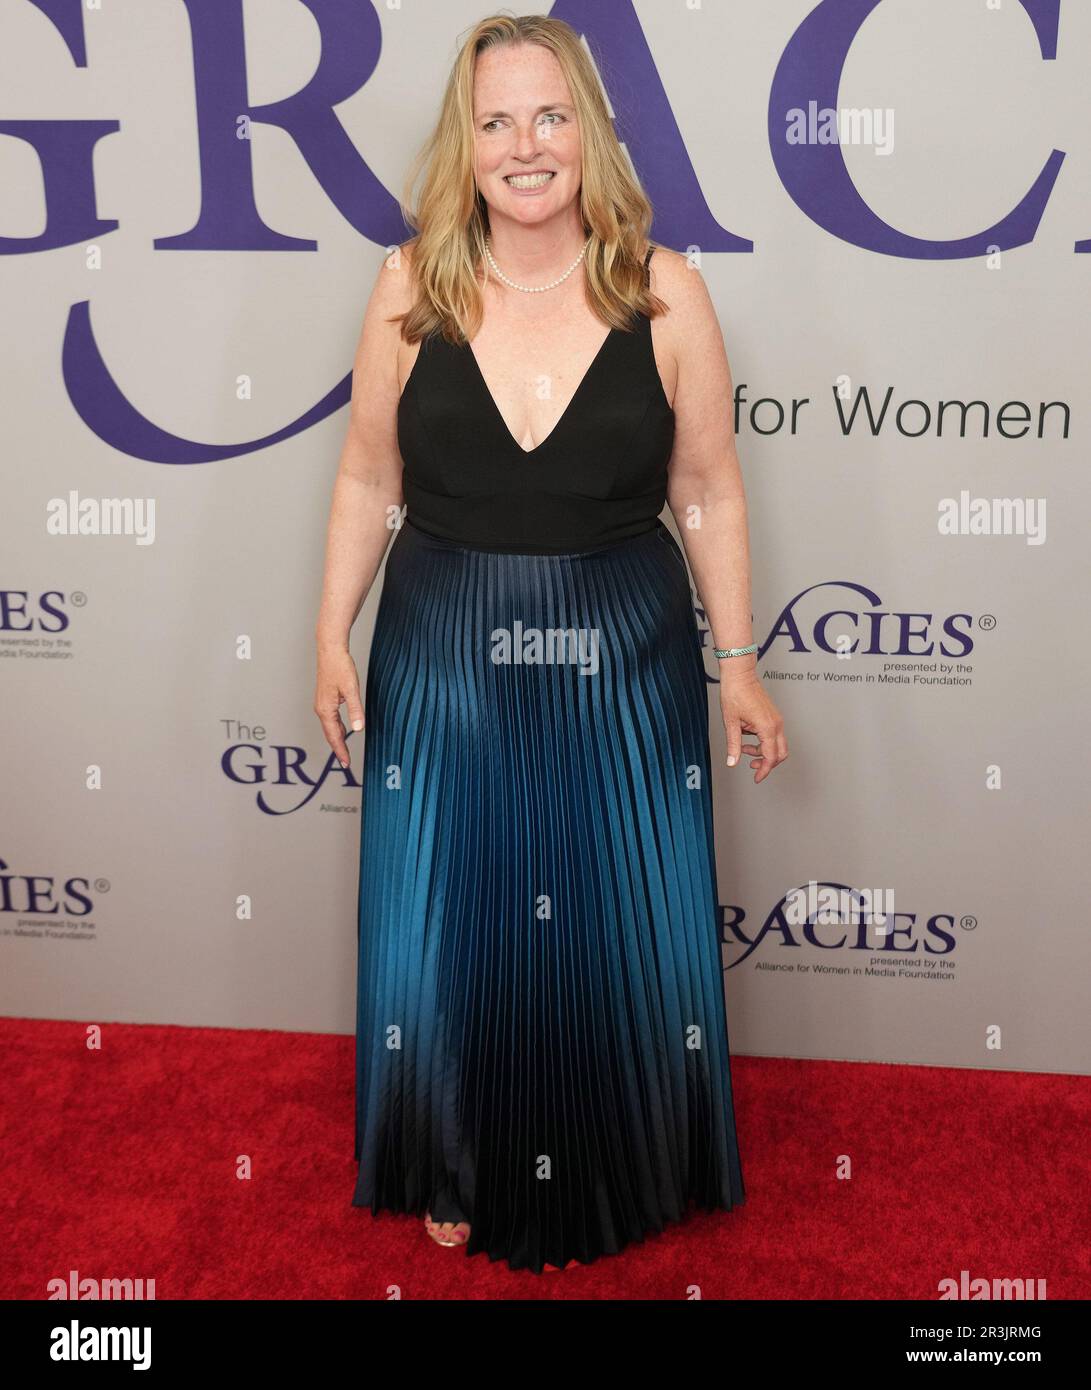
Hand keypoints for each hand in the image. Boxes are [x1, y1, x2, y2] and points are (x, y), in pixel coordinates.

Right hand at [314, 645, 363, 769]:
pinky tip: (343, 730)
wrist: (330, 650)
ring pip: (330, 727)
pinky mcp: (325, 699)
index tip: (346, 763)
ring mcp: (322, 704)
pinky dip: (336, 728)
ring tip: (344, 751)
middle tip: (346, 763)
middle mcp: (321, 709)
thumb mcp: (351, 689)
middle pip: (330, 734)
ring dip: (337, 739)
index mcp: (326, 710)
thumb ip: (355, 710)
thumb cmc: (340, 667)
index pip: (334, 736)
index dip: (341, 751)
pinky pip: (330, 719)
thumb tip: (358, 729)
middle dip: (338, 749)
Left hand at [718, 669, 786, 782]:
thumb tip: (732, 762)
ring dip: (764, 752)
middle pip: (781, 754)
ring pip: (778, 745)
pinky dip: (764, 742)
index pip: (771, 757)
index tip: (757, 778)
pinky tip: (748, 738)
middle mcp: (776, 724)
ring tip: (745, 749)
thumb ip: (733, 745)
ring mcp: (777, 719)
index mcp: (767, 728)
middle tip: (752, 766)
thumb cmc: (735, 694)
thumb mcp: (731, 723)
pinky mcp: (774, 716)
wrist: (740, 675)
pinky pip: (774, 735)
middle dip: (767, 763)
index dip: (764, 770)